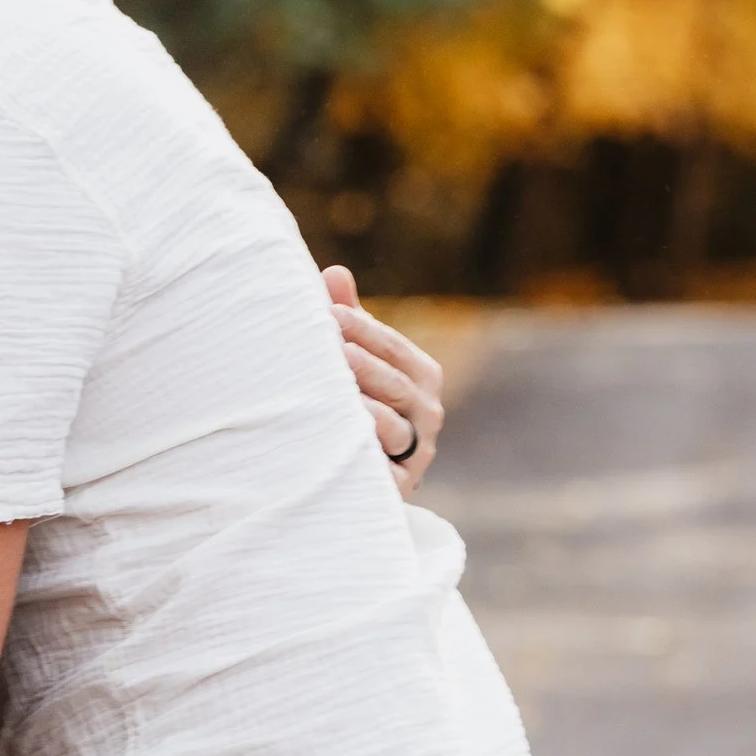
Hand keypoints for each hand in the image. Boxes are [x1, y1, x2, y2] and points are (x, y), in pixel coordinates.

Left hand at [324, 266, 442, 497]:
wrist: (357, 473)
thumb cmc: (357, 400)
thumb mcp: (355, 358)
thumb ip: (349, 318)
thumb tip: (333, 271)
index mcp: (420, 375)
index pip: (393, 347)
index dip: (363, 329)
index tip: (329, 312)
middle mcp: (426, 412)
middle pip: (396, 385)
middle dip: (363, 364)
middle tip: (330, 345)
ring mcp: (416, 450)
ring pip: (393, 425)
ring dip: (365, 405)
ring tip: (336, 387)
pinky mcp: (398, 484)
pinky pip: (383, 467)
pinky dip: (365, 451)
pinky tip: (340, 435)